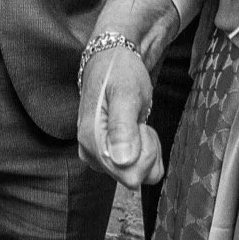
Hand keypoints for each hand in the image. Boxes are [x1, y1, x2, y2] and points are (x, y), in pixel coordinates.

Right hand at [77, 46, 163, 188]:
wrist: (112, 62)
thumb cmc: (119, 72)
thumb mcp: (126, 93)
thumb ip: (122, 127)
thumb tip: (122, 161)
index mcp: (91, 141)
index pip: (127, 174)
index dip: (143, 152)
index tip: (138, 125)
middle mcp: (91, 154)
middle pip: (134, 178)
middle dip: (146, 150)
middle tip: (138, 122)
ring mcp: (99, 158)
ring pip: (139, 176)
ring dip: (147, 151)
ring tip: (137, 124)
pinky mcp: (109, 158)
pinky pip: (139, 170)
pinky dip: (146, 153)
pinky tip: (137, 131)